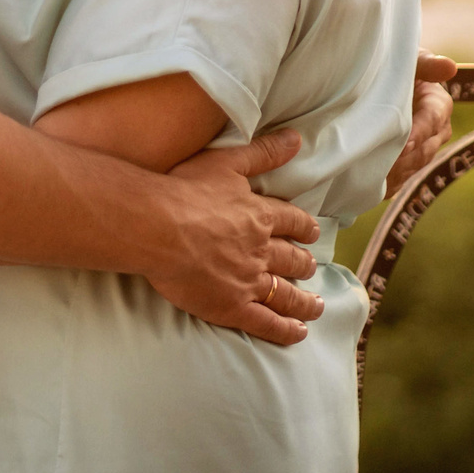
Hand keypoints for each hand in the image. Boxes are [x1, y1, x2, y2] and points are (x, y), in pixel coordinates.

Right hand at [145, 130, 326, 345]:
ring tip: (316, 307)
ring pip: (286, 293)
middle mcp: (261, 250)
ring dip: (304, 301)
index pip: (291, 222)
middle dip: (304, 264)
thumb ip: (263, 153)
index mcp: (260, 216)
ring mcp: (249, 281)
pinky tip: (298, 333)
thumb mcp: (227, 161)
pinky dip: (286, 329)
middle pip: (291, 259)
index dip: (304, 227)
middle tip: (311, 268)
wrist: (157, 227)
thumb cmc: (185, 190)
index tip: (312, 232)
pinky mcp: (232, 307)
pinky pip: (267, 322)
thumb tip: (297, 139)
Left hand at [385, 53, 457, 198]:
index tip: (404, 143)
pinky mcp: (408, 163)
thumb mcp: (410, 59)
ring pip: (412, 167)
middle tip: (379, 164)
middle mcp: (436, 131)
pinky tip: (370, 184)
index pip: (432, 122)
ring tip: (371, 175)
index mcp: (439, 106)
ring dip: (394, 172)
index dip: (419, 133)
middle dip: (403, 158)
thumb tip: (449, 67)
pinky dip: (387, 183)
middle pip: (423, 150)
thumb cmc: (398, 65)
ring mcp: (423, 149)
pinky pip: (401, 180)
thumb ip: (427, 63)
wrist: (383, 81)